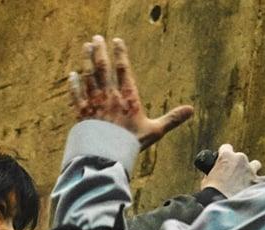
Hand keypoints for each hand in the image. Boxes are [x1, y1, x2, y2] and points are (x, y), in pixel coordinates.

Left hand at [66, 35, 194, 148]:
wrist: (107, 157)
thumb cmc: (131, 144)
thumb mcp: (155, 131)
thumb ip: (172, 119)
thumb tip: (191, 110)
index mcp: (128, 97)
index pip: (124, 69)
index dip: (120, 53)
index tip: (117, 40)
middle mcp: (109, 96)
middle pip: (103, 68)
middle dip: (100, 51)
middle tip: (97, 38)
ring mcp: (94, 103)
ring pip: (89, 76)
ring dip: (87, 60)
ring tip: (86, 47)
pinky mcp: (82, 113)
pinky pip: (76, 94)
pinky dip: (74, 84)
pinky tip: (72, 74)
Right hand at [201, 143, 264, 197]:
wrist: (220, 206)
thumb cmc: (210, 194)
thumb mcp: (206, 181)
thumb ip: (212, 174)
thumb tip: (213, 177)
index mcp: (226, 157)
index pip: (226, 148)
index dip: (224, 155)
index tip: (224, 162)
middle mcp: (240, 160)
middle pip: (241, 157)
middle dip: (238, 165)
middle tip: (234, 176)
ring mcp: (251, 170)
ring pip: (256, 164)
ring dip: (252, 171)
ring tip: (249, 180)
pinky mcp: (259, 182)